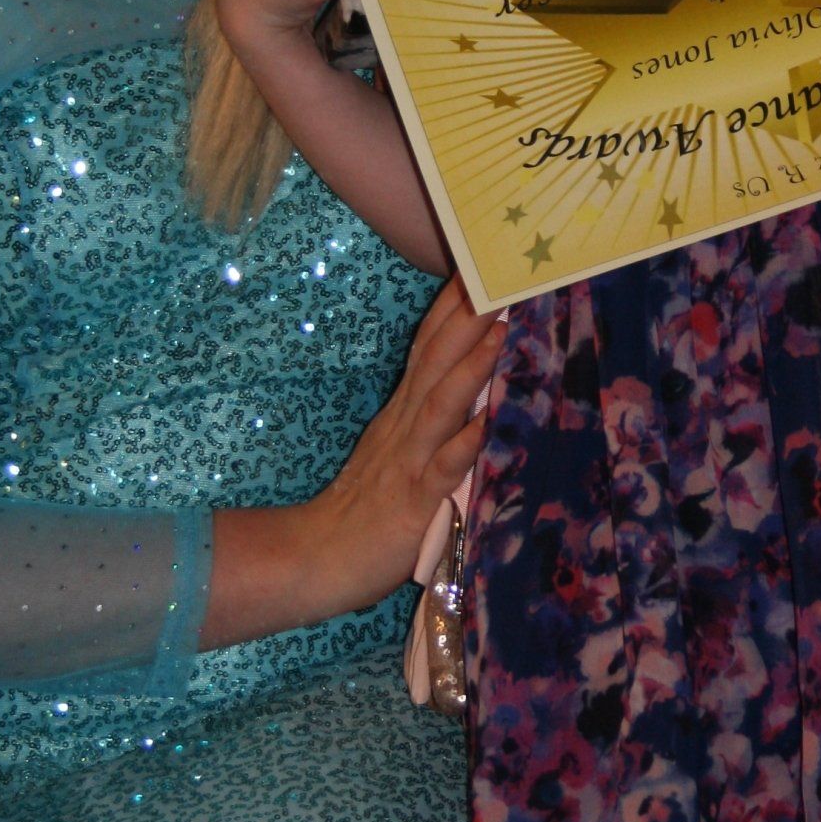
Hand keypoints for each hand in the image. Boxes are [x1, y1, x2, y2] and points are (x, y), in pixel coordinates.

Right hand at [202, 278, 502, 646]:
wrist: (319, 557)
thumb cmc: (368, 505)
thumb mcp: (399, 447)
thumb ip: (431, 414)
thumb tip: (474, 378)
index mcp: (404, 411)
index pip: (430, 345)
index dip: (455, 304)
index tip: (485, 264)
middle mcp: (405, 424)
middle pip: (436, 358)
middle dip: (467, 316)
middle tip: (500, 274)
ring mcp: (408, 459)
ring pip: (440, 403)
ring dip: (470, 366)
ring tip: (500, 331)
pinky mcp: (412, 499)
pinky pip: (441, 468)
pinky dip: (464, 443)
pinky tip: (486, 424)